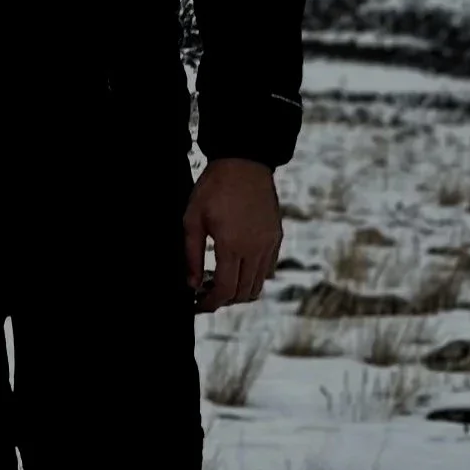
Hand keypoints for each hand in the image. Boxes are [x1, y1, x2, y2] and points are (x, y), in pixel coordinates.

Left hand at [185, 157, 282, 312]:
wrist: (244, 164)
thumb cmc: (214, 188)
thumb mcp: (192, 220)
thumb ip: (192, 255)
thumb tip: (192, 284)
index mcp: (233, 246)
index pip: (225, 290)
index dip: (210, 303)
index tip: (198, 305)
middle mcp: (256, 249)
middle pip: (244, 292)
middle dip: (223, 300)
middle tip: (204, 295)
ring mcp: (270, 244)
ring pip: (259, 284)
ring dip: (239, 291)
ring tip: (219, 283)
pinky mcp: (277, 237)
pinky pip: (268, 269)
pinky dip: (253, 277)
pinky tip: (236, 268)